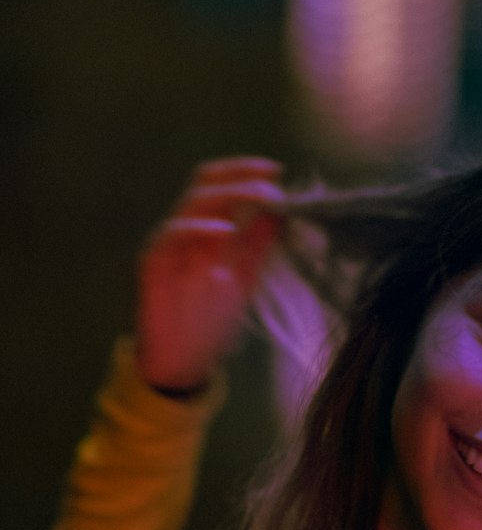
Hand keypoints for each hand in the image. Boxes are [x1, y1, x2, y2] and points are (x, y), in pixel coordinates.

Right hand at [134, 157, 284, 391]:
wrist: (182, 359)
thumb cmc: (210, 319)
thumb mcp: (245, 276)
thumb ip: (259, 242)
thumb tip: (282, 208)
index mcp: (207, 229)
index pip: (222, 185)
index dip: (246, 171)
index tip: (277, 170)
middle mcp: (186, 229)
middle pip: (206, 183)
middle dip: (240, 175)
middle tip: (270, 180)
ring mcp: (167, 242)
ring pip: (191, 202)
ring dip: (228, 194)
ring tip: (259, 196)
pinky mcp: (153, 261)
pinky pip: (172, 234)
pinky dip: (199, 227)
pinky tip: (224, 229)